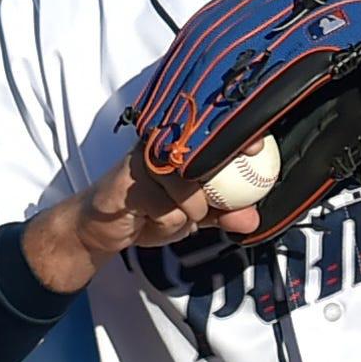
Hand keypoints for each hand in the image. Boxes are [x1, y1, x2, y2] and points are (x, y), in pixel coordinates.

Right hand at [24, 152, 261, 291]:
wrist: (101, 227)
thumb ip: (222, 214)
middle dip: (219, 183)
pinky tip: (151, 219)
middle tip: (218, 200)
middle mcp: (162, 144)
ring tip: (172, 215)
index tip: (258, 147)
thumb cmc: (150, 211)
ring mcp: (145, 158)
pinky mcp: (130, 179)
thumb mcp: (194, 215)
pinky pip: (168, 208)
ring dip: (190, 212)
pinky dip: (168, 222)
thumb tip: (252, 220)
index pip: (213, 134)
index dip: (238, 137)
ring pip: (190, 189)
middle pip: (205, 157)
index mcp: (179, 144)